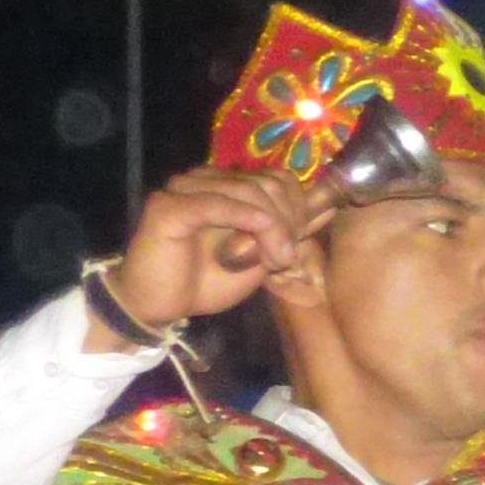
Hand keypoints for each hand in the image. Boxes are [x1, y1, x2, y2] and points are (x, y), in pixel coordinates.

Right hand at [109, 169, 322, 328]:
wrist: (157, 306)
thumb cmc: (205, 283)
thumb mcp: (260, 258)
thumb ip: (288, 232)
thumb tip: (326, 209)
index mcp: (227, 185)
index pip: (279, 178)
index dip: (299, 208)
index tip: (297, 244)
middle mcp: (206, 178)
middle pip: (270, 183)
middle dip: (290, 220)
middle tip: (285, 257)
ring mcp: (185, 188)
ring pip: (251, 191)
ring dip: (274, 227)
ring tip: (274, 260)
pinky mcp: (169, 206)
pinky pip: (222, 204)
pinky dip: (250, 223)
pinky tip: (260, 248)